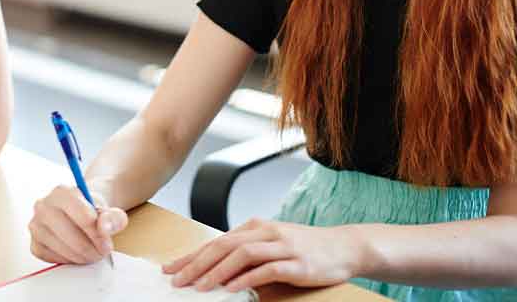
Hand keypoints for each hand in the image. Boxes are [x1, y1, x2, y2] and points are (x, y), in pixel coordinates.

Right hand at [28, 185, 128, 263]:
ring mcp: (36, 225)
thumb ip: (113, 217)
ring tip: (92, 252)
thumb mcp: (107, 209)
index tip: (107, 243)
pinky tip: (77, 253)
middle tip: (102, 251)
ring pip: (63, 249)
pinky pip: (53, 259)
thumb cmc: (90, 210)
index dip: (99, 234)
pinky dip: (69, 260)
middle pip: (72, 235)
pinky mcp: (34, 244)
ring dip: (82, 256)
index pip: (84, 217)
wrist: (77, 213)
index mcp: (61, 192)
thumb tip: (104, 228)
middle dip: (91, 248)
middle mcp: (43, 206)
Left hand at [162, 218, 361, 291]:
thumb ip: (248, 254)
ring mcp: (282, 245)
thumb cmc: (305, 248)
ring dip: (217, 271)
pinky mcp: (297, 262)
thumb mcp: (272, 246)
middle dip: (196, 263)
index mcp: (255, 227)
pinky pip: (267, 269)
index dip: (192, 255)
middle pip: (223, 245)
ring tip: (198, 286)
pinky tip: (232, 289)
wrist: (345, 247)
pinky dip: (247, 279)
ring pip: (241, 255)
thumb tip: (216, 271)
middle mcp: (265, 232)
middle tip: (177, 279)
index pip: (216, 242)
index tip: (171, 268)